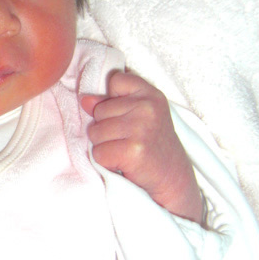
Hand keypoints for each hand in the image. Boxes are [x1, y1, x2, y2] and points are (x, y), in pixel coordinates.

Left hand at [81, 71, 202, 223]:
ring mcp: (141, 129)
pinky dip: (106, 162)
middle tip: (128, 139)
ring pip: (95, 132)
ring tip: (126, 150)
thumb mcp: (137, 116)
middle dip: (106, 128)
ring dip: (105, 146)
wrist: (174, 179)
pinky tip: (124, 163)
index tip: (128, 115)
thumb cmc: (152, 144)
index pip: (115, 80)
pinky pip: (98, 153)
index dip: (112, 100)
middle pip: (99, 111)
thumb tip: (84, 99)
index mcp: (150, 94)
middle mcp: (148, 108)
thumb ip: (110, 102)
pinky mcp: (133, 152)